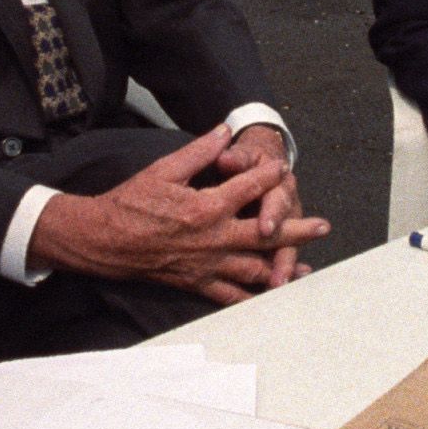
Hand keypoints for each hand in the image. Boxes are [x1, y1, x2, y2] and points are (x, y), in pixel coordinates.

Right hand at [32, 122, 330, 305]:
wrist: (104, 240)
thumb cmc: (131, 203)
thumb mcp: (164, 169)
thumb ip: (199, 151)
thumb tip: (224, 130)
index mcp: (206, 206)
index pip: (249, 188)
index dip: (269, 175)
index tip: (283, 168)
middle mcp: (213, 238)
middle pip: (266, 234)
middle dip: (297, 229)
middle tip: (323, 226)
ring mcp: (207, 264)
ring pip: (255, 269)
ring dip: (282, 267)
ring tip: (305, 268)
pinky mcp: (196, 282)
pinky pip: (230, 296)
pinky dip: (252, 298)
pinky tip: (268, 298)